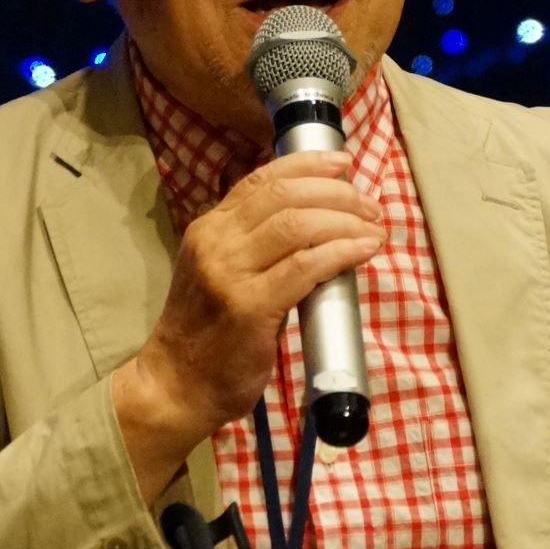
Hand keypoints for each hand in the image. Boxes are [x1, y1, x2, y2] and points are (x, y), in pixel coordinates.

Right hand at [114, 149, 384, 498]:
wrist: (176, 385)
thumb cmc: (208, 334)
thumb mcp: (220, 273)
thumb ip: (255, 246)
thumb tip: (317, 224)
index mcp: (209, 228)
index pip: (261, 180)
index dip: (307, 165)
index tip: (343, 163)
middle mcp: (215, 242)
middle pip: (285, 196)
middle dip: (337, 192)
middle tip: (370, 206)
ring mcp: (229, 273)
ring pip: (297, 224)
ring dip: (345, 220)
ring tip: (373, 228)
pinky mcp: (248, 307)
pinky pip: (305, 266)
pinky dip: (341, 252)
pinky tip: (363, 250)